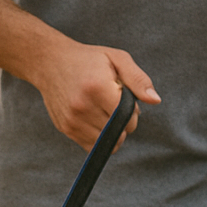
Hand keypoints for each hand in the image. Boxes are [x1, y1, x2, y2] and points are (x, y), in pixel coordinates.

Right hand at [32, 40, 160, 151]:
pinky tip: (95, 120)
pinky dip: (98, 138)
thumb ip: (138, 79)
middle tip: (113, 104)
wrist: (50, 63)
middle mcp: (82, 107)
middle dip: (123, 122)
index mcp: (97, 87)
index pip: (127, 118)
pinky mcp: (66, 128)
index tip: (125, 100)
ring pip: (106, 143)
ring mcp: (72, 120)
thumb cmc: (88, 59)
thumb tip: (155, 100)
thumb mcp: (117, 59)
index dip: (133, 112)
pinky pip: (91, 146)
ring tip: (103, 112)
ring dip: (111, 132)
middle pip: (118, 132)